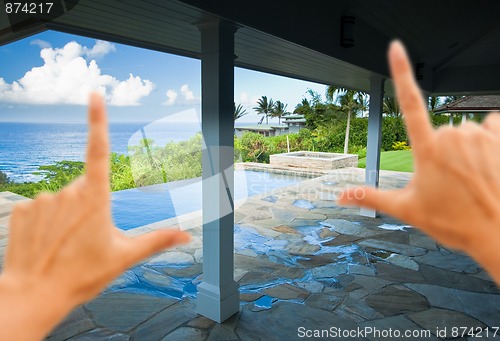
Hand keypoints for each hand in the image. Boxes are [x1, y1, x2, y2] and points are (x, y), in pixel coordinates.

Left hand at [0, 93, 190, 339]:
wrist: (33, 296)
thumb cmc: (81, 276)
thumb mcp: (125, 257)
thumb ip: (158, 240)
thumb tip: (188, 236)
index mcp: (94, 198)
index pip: (98, 149)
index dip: (97, 119)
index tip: (94, 94)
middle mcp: (67, 192)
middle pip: (85, 188)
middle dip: (89, 206)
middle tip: (88, 239)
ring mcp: (41, 200)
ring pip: (62, 199)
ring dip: (67, 216)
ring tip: (66, 245)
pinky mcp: (21, 210)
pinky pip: (40, 208)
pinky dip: (46, 222)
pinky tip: (46, 243)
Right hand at [339, 41, 499, 282]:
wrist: (497, 234)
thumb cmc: (453, 222)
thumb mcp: (406, 210)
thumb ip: (370, 197)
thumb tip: (339, 197)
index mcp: (426, 149)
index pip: (408, 101)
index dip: (401, 71)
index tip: (395, 47)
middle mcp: (452, 135)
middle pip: (438, 131)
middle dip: (439, 152)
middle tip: (446, 183)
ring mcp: (478, 136)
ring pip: (462, 131)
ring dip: (462, 148)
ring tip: (468, 178)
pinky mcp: (499, 139)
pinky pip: (489, 124)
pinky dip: (486, 138)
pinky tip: (487, 160)